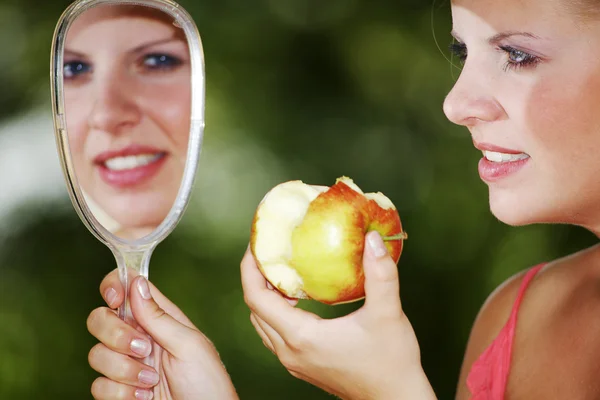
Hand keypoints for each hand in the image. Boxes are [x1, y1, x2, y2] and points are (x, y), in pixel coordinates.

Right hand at [87, 270, 238, 399]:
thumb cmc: (207, 384)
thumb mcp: (189, 345)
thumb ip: (159, 316)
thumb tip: (136, 283)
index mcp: (159, 319)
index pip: (127, 289)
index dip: (113, 286)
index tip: (114, 299)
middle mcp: (138, 337)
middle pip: (100, 319)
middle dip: (115, 335)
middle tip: (143, 350)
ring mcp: (126, 364)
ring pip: (96, 354)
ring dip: (124, 370)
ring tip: (151, 381)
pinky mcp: (117, 391)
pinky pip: (98, 385)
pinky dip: (120, 393)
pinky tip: (144, 397)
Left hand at [241, 231, 436, 399]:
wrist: (395, 399)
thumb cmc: (391, 361)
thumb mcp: (388, 314)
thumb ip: (381, 274)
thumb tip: (372, 240)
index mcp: (301, 337)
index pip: (256, 298)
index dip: (250, 268)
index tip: (257, 244)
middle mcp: (290, 351)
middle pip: (255, 309)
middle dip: (256, 277)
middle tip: (270, 251)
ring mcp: (293, 362)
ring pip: (263, 323)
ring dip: (265, 295)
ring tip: (281, 270)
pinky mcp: (301, 366)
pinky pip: (275, 334)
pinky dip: (276, 312)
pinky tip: (297, 297)